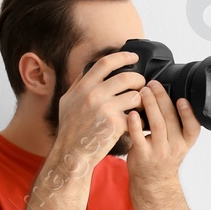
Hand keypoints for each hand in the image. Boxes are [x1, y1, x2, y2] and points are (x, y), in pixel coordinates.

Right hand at [55, 51, 145, 168]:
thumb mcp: (68, 101)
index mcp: (83, 87)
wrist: (71, 153)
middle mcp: (93, 95)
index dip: (123, 56)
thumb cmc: (70, 128)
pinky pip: (136, 115)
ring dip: (142, 99)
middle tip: (142, 84)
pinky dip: (141, 118)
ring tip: (140, 105)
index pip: (105, 63)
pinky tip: (139, 121)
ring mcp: (105, 109)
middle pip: (126, 77)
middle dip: (139, 79)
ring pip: (135, 96)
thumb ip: (79, 84)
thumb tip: (90, 69)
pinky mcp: (115, 124)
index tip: (134, 57)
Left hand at [125, 80, 199, 190]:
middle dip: (162, 98)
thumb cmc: (164, 156)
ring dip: (150, 105)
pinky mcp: (142, 154)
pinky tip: (132, 113)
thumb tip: (168, 94)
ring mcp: (159, 152)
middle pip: (170, 119)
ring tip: (143, 91)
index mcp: (186, 142)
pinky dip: (135, 124)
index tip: (182, 99)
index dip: (189, 114)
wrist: (153, 180)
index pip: (193, 127)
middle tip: (153, 84)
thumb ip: (177, 123)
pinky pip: (138, 137)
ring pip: (156, 125)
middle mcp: (175, 147)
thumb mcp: (178, 142)